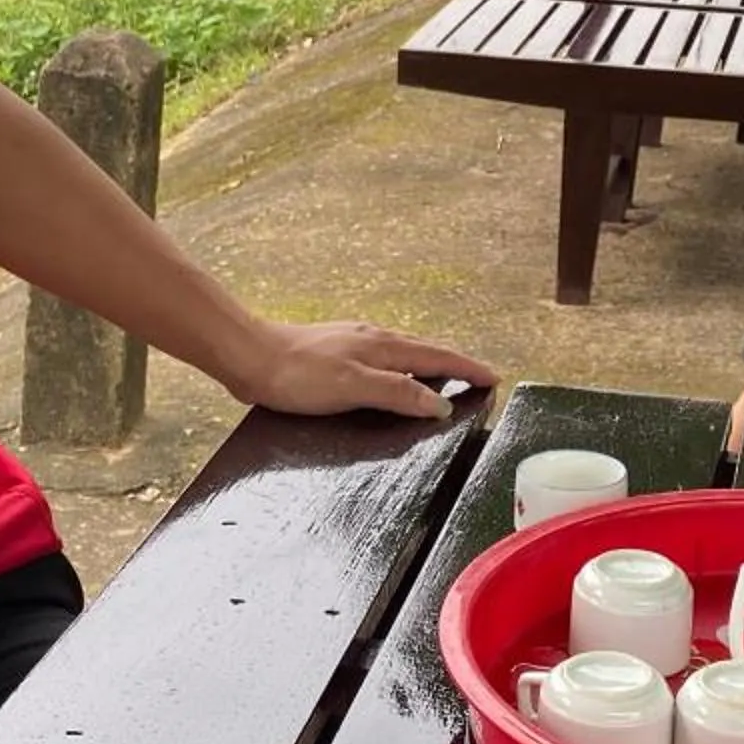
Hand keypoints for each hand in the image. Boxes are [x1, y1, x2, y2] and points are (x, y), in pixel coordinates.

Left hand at [233, 320, 499, 420]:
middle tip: (478, 378)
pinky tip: (390, 377)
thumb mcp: (352, 387)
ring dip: (428, 364)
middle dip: (454, 364)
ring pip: (403, 352)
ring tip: (444, 378)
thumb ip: (397, 393)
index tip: (493, 379)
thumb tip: (440, 405)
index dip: (467, 369)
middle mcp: (373, 339)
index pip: (437, 358)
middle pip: (425, 351)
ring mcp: (353, 342)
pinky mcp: (335, 352)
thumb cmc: (297, 374)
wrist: (249, 356)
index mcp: (383, 346)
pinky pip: (383, 358)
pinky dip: (401, 368)